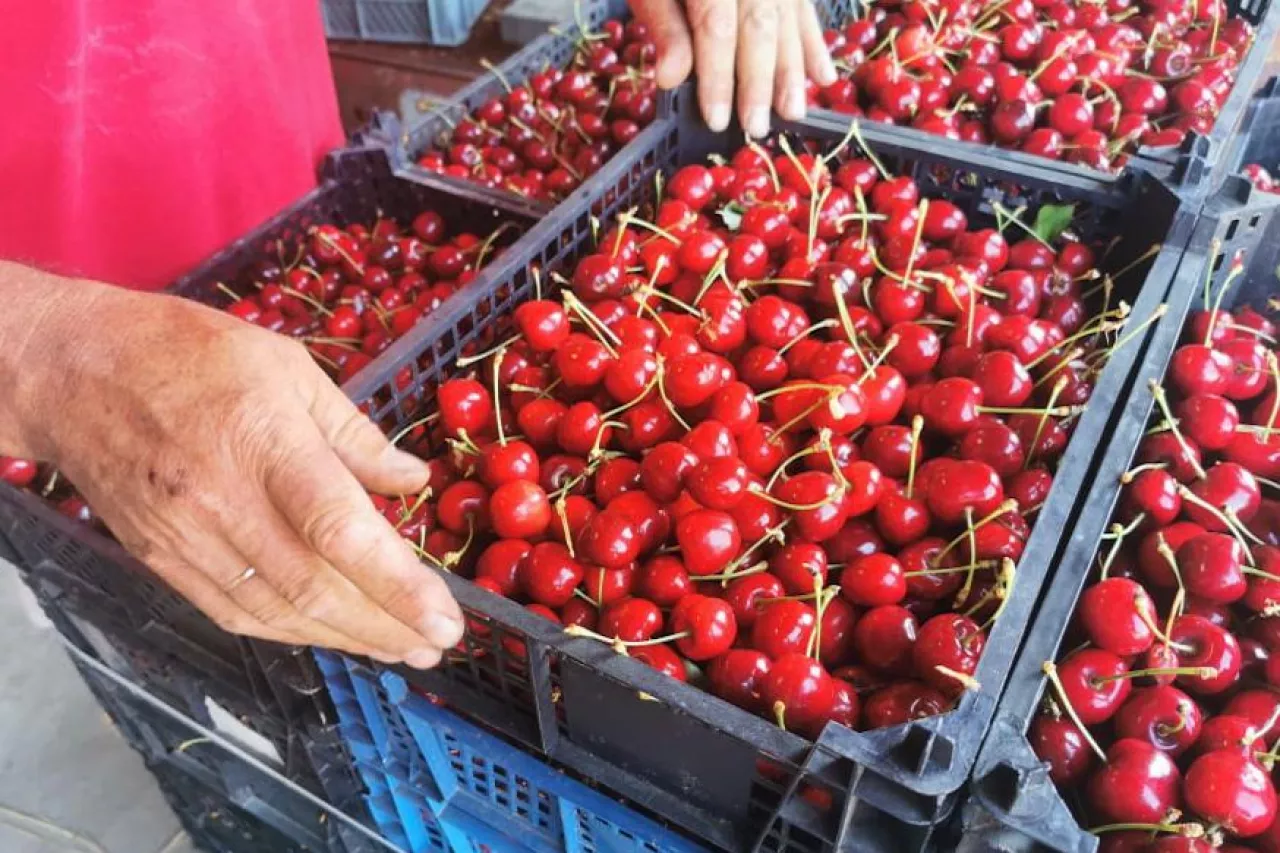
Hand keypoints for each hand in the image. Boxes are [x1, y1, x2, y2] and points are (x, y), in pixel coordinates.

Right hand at [7, 267, 462, 667]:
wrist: (73, 372)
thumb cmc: (189, 353)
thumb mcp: (287, 367)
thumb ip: (354, 432)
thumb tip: (414, 480)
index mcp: (263, 443)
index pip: (338, 530)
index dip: (396, 583)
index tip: (444, 615)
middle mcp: (223, 502)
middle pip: (315, 587)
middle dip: (386, 625)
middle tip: (440, 641)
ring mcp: (187, 539)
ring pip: (278, 612)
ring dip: (348, 639)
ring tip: (403, 648)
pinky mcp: (163, 560)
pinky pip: (237, 613)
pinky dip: (293, 632)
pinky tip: (335, 635)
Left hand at [630, 0, 836, 136]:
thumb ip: (663, 26)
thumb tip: (671, 79)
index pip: (717, 28)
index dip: (718, 76)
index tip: (718, 119)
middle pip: (760, 27)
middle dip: (761, 81)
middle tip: (759, 127)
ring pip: (788, 19)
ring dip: (793, 69)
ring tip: (794, 111)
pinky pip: (803, 10)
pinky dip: (813, 43)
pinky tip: (822, 75)